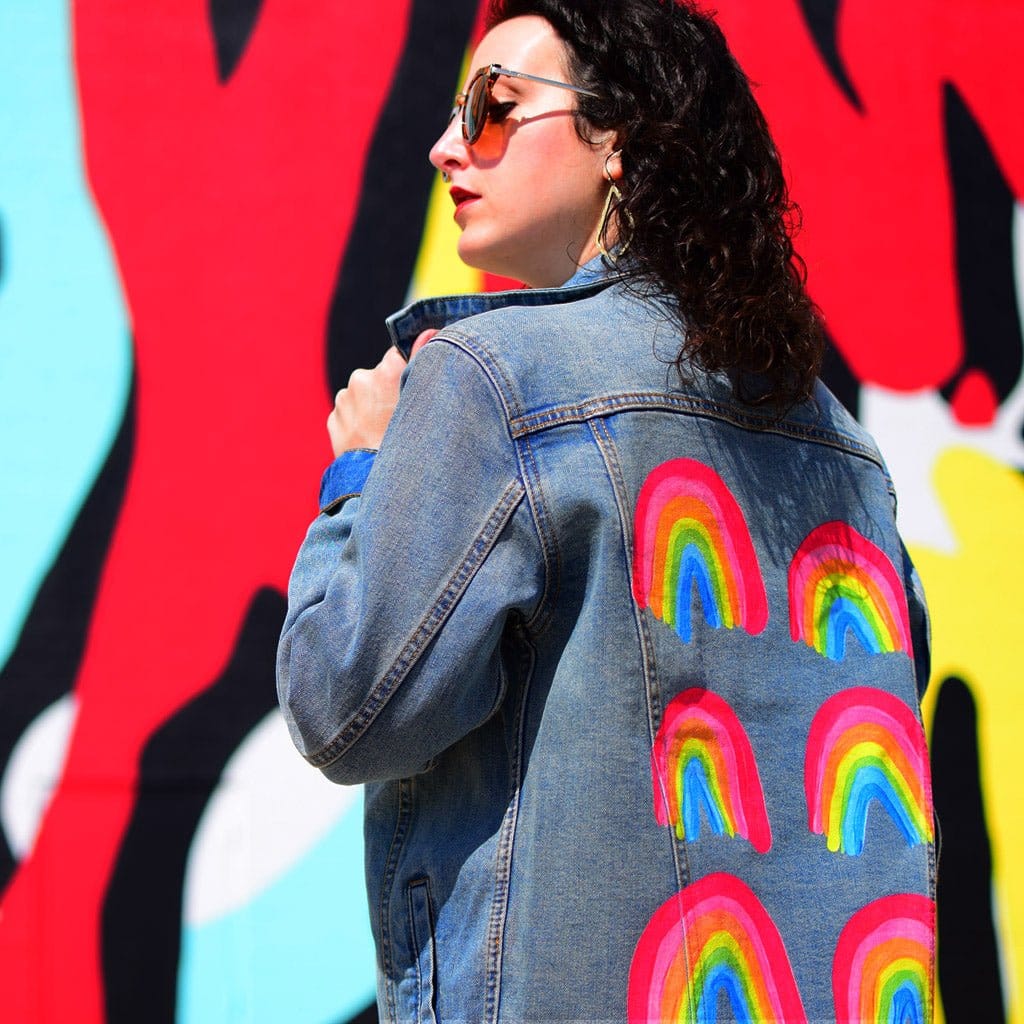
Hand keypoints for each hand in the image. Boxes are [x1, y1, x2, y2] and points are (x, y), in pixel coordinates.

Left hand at [327, 330, 436, 455]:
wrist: (373, 482)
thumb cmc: (407, 444)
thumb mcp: (420, 403)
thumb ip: (422, 362)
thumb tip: (429, 331)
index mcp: (385, 372)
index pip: (398, 354)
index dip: (406, 371)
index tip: (410, 388)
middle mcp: (361, 379)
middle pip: (379, 376)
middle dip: (387, 391)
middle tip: (399, 417)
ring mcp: (344, 400)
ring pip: (362, 396)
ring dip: (371, 407)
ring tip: (384, 432)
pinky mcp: (333, 419)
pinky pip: (349, 413)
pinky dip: (358, 422)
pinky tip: (370, 439)